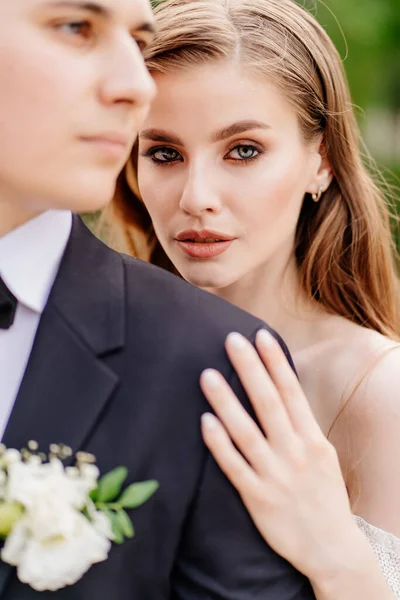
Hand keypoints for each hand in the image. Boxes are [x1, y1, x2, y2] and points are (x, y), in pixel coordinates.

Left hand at [200, 330, 360, 579]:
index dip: (275, 362)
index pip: (291, 392)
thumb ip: (301, 425)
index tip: (261, 335)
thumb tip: (282, 391)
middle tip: (231, 340)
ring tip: (208, 374)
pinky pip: (235, 467)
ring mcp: (275, 476)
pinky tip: (205, 422)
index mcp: (312, 439)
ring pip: (247, 432)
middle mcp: (294, 453)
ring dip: (227, 402)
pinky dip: (220, 445)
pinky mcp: (258, 498)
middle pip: (269, 403)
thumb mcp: (322, 454)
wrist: (332, 548)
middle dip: (250, 369)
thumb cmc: (324, 496)